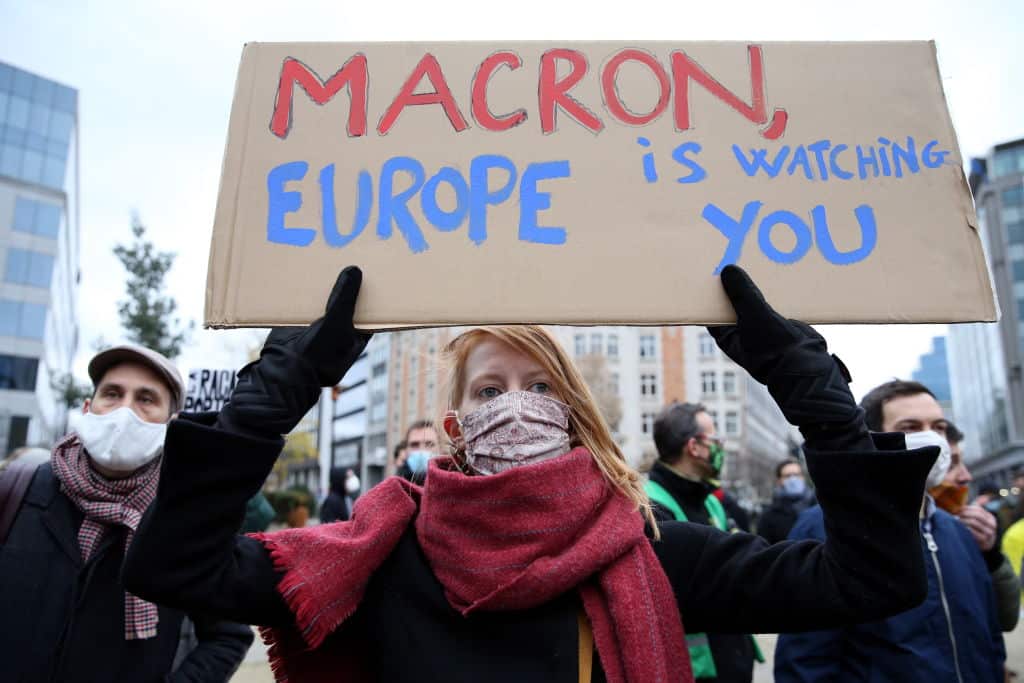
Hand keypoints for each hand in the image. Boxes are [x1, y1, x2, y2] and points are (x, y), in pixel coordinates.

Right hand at [219, 267, 371, 436]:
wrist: (283, 371)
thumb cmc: (318, 354)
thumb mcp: (336, 322)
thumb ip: (345, 298)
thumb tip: (355, 270)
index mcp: (358, 333)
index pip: (373, 308)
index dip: (375, 289)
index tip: (379, 266)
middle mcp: (341, 327)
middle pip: (349, 298)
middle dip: (350, 280)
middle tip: (355, 250)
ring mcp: (320, 323)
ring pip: (327, 297)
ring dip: (327, 281)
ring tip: (333, 253)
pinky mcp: (301, 319)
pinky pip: (307, 300)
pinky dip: (307, 287)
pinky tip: (308, 266)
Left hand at [708, 265, 859, 430]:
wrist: (808, 365)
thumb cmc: (774, 349)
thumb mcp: (754, 316)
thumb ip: (742, 294)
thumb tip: (727, 270)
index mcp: (726, 334)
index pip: (708, 309)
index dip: (704, 290)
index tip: (703, 267)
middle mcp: (740, 329)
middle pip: (730, 299)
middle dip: (729, 281)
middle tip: (725, 253)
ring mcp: (759, 324)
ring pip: (751, 298)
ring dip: (751, 282)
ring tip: (746, 255)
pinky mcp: (778, 319)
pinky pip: (770, 299)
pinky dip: (770, 287)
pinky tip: (771, 269)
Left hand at [958, 504, 996, 551]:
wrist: (984, 547)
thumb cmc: (978, 530)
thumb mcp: (979, 519)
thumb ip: (977, 508)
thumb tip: (980, 497)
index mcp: (990, 517)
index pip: (978, 509)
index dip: (966, 508)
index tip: (956, 508)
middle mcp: (992, 525)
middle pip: (975, 515)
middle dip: (963, 513)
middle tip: (954, 514)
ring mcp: (989, 533)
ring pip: (973, 522)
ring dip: (962, 521)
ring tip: (955, 520)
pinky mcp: (984, 541)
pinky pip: (972, 532)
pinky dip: (964, 529)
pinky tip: (959, 528)